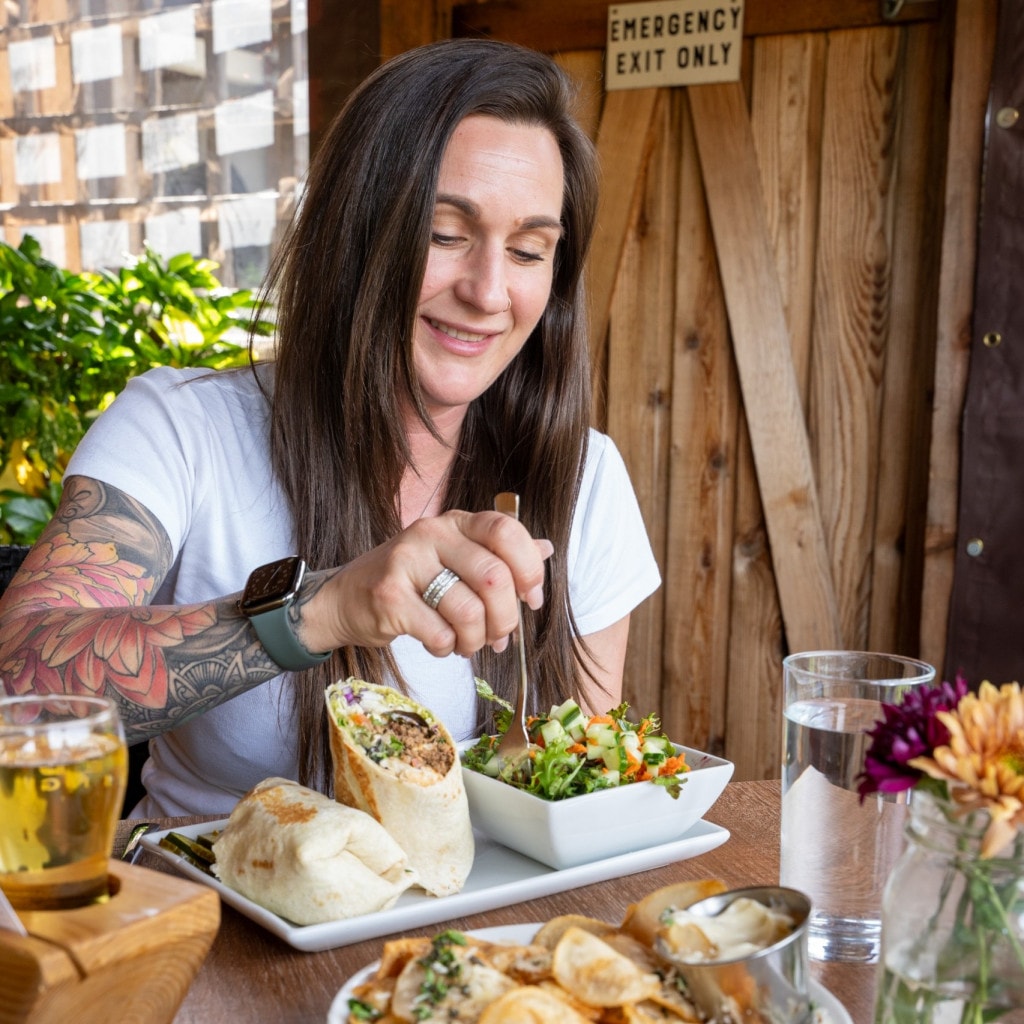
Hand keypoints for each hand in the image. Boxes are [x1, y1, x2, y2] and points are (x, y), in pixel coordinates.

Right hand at [305, 510, 553, 657]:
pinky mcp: (389, 596)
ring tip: (466, 643)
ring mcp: (407, 562)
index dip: (529, 569)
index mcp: (456, 522)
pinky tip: (439, 644)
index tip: (530, 599)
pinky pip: (439, 633)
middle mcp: (432, 533)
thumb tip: (546, 549)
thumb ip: (499, 555)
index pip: (507, 531)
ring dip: (476, 640)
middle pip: (494, 577)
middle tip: (498, 636)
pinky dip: (447, 648)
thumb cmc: (410, 581)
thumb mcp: (455, 559)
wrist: (345, 598)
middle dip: (505, 619)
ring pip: (469, 611)